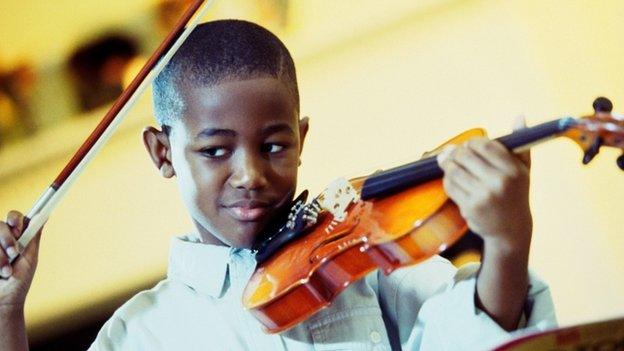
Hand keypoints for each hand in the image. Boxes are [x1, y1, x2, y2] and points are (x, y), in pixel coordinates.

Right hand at [0, 211, 41, 310]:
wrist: (4, 301)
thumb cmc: (19, 281)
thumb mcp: (30, 258)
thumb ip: (33, 237)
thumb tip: (45, 215)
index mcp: (16, 236)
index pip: (14, 217)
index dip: (15, 219)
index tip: (18, 229)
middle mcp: (1, 239)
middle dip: (6, 239)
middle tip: (14, 254)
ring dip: (0, 255)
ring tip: (6, 271)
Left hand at [437, 118, 531, 251]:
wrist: (511, 229)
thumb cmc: (516, 194)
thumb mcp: (524, 170)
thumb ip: (520, 143)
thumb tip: (520, 116)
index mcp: (513, 169)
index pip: (484, 144)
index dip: (472, 142)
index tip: (470, 146)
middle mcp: (500, 182)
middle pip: (465, 155)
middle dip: (456, 152)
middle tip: (453, 153)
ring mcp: (483, 196)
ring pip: (454, 170)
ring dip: (447, 164)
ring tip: (448, 163)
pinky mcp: (470, 207)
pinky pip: (450, 186)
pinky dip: (447, 180)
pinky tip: (452, 179)